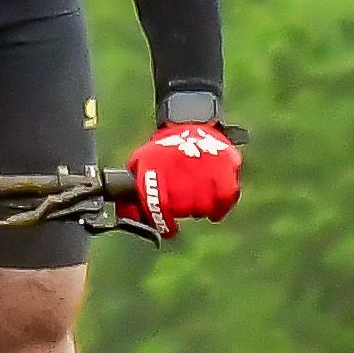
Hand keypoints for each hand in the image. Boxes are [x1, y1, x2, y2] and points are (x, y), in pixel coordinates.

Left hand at [123, 118, 244, 235]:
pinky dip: (220, 208)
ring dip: (200, 207)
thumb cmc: (164, 150)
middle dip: (182, 209)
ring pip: (202, 208)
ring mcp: (203, 173)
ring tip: (196, 193)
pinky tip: (214, 207)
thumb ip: (132, 193)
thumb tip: (129, 218)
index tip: (170, 230)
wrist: (190, 123)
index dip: (164, 224)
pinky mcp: (224, 172)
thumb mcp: (141, 164)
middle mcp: (179, 172)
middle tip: (183, 199)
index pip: (159, 207)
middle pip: (183, 209)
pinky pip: (224, 202)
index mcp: (156, 171)